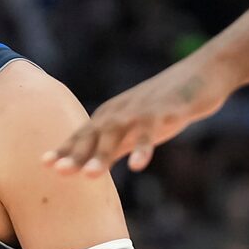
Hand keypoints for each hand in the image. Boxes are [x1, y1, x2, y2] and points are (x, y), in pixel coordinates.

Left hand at [46, 57, 231, 175]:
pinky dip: (143, 147)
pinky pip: (151, 132)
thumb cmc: (168, 104)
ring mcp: (142, 110)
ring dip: (103, 154)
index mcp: (112, 115)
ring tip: (91, 176)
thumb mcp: (136, 128)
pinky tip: (137, 166)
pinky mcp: (165, 111)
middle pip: (94, 135)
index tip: (44, 164)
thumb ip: (115, 146)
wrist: (204, 73)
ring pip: (118, 134)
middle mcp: (121, 111)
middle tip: (58, 172)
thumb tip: (93, 169)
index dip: (65, 149)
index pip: (82, 135)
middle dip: (75, 154)